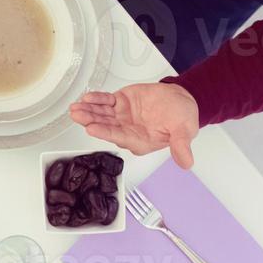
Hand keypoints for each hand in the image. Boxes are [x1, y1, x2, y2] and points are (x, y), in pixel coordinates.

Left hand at [69, 83, 199, 168]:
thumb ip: (181, 146)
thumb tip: (187, 164)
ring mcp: (121, 117)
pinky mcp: (120, 103)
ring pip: (101, 114)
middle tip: (77, 115)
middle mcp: (126, 130)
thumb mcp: (184, 130)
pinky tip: (87, 98)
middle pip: (105, 126)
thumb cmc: (182, 116)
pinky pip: (105, 102)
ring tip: (76, 107)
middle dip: (90, 120)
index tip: (92, 128)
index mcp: (139, 141)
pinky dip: (96, 99)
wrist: (181, 99)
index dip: (105, 132)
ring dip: (88, 110)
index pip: (119, 137)